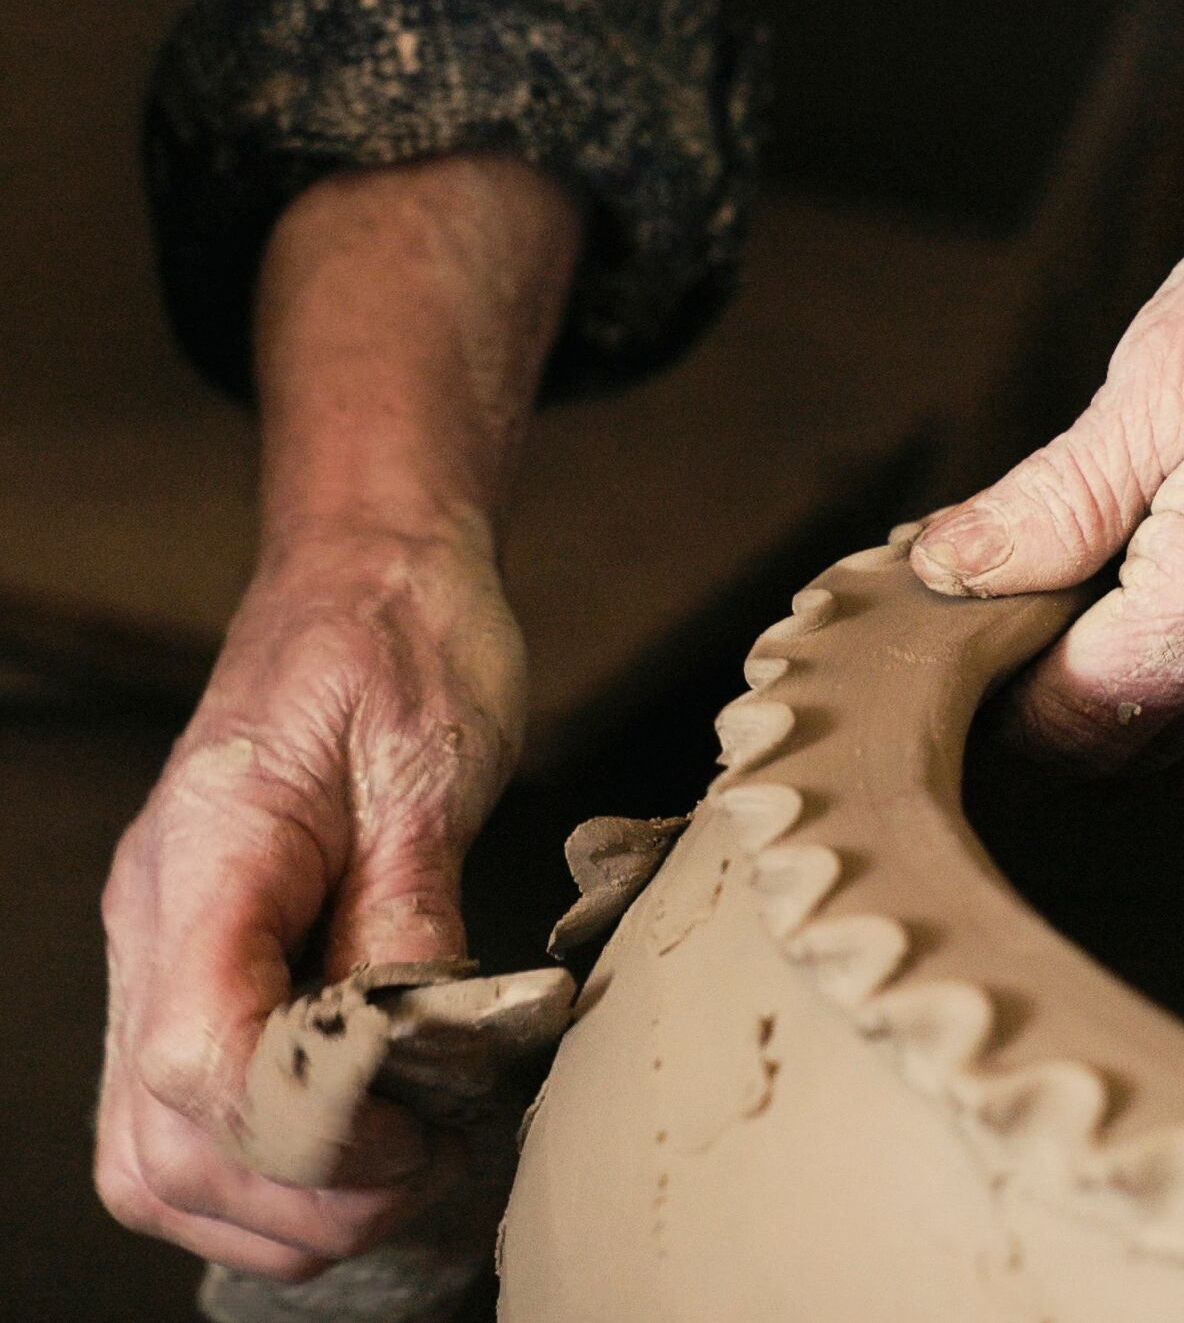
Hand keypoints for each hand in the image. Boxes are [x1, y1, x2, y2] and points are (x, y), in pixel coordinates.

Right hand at [96, 520, 524, 1277]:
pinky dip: (261, 1170)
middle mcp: (159, 924)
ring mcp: (166, 950)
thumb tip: (423, 1040)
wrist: (368, 573)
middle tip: (430, 1178)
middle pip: (161, 1143)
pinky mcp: (204, 963)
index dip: (309, 1135)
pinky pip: (184, 1113)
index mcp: (210, 861)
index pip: (198, 1058)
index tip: (424, 1138)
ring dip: (273, 1207)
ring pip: (154, 1153)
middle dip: (298, 1200)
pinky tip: (360, 1154)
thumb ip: (412, 908)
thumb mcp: (431, 765)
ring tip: (403, 1179)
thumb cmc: (405, 644)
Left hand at [911, 0, 1183, 777]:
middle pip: (1146, 758)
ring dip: (1166, 701)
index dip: (1007, 705)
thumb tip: (944, 573)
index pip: (1081, 722)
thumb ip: (1051, 501)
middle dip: (1078, 703)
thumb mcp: (1163, 365)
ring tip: (1155, 583)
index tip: (971, 659)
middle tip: (1050, 606)